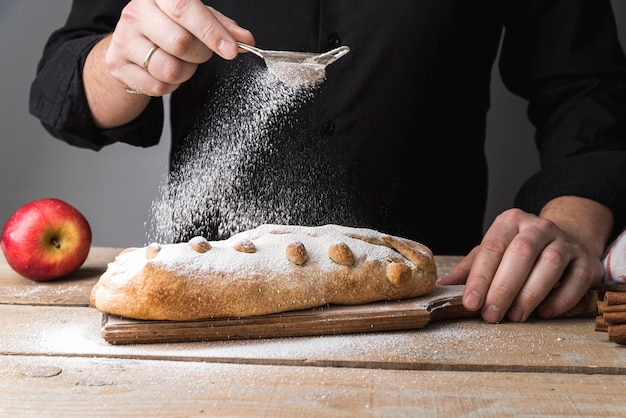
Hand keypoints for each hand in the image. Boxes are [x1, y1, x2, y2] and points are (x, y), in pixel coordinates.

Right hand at [107, 0, 253, 95]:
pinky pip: (157, 86)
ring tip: (179, 62)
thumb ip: (222, 28)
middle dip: (200, 55)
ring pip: (170, 68)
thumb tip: (246, 40)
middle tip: (198, 53)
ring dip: (185, 73)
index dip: (211, 31)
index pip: (184, 8)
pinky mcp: (117, 65)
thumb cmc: (167, 29)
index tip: (231, 50)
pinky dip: (169, 85)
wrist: (128, 48)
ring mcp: (123, 39)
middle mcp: (135, 12)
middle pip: (181, 42)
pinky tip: (163, 72)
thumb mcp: (196, 21)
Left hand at [439, 200, 610, 322]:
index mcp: (509, 222)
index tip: (471, 303)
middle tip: (491, 314)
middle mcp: (538, 227)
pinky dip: (561, 299)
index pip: (491, 247)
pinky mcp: (587, 260)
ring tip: (515, 317)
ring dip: (530, 294)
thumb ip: (470, 269)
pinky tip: (544, 313)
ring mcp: (566, 242)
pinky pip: (577, 279)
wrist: (565, 239)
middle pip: (521, 253)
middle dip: (503, 288)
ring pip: (550, 264)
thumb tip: (442, 288)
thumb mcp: (492, 252)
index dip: (480, 277)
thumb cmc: (519, 251)